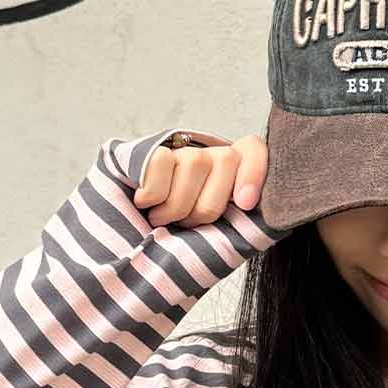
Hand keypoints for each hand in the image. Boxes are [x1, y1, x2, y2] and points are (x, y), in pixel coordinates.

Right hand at [133, 135, 268, 227]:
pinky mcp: (151, 153)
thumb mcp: (215, 233)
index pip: (253, 150)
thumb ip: (236, 219)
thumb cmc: (181, 238)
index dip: (253, 173)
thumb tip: (247, 207)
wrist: (133, 236)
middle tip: (187, 223)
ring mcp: (180, 153)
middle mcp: (209, 155)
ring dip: (177, 205)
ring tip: (163, 219)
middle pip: (225, 161)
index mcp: (233, 174)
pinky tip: (146, 203)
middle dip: (206, 206)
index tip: (245, 204)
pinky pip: (161, 163)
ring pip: (194, 164)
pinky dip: (153, 193)